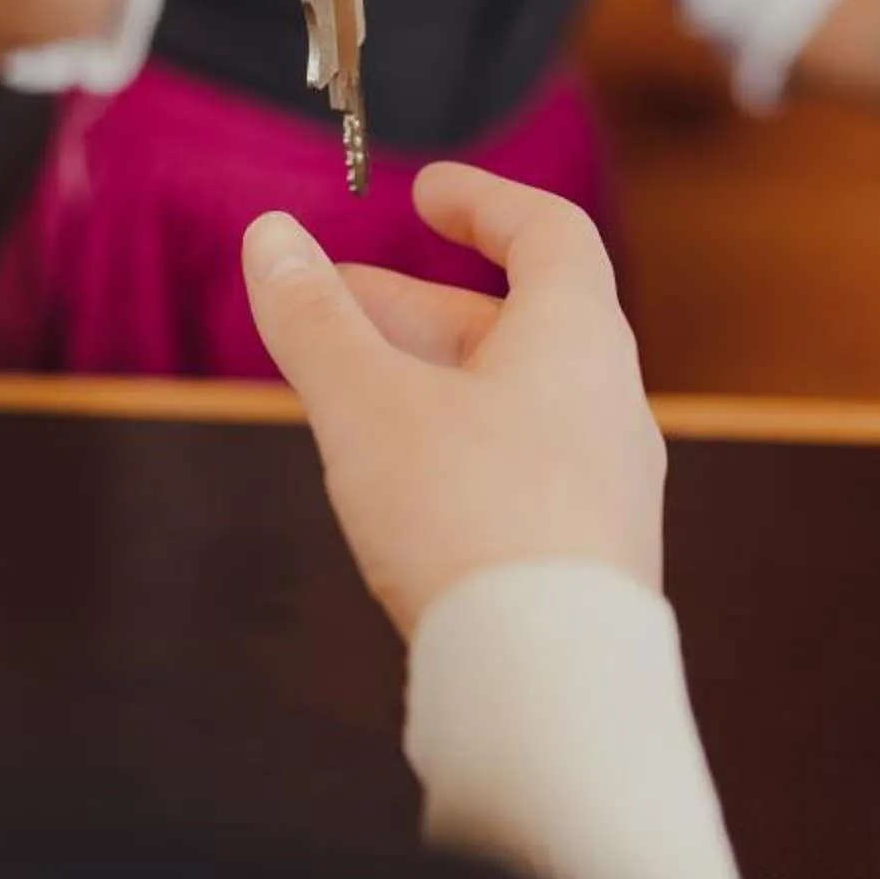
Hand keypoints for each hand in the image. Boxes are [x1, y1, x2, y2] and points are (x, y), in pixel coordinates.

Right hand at [242, 165, 665, 632]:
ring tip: (346, 391)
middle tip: (336, 300)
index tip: (428, 192)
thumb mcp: (366, 403)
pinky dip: (455, 444)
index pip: (549, 233)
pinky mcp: (585, 558)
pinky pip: (519, 469)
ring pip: (514, 401)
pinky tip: (397, 485)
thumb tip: (269, 237)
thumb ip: (313, 318)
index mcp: (579, 339)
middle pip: (518, 323)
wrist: (549, 686)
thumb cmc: (470, 522)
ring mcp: (605, 487)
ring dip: (430, 379)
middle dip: (418, 305)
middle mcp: (610, 404)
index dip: (485, 202)